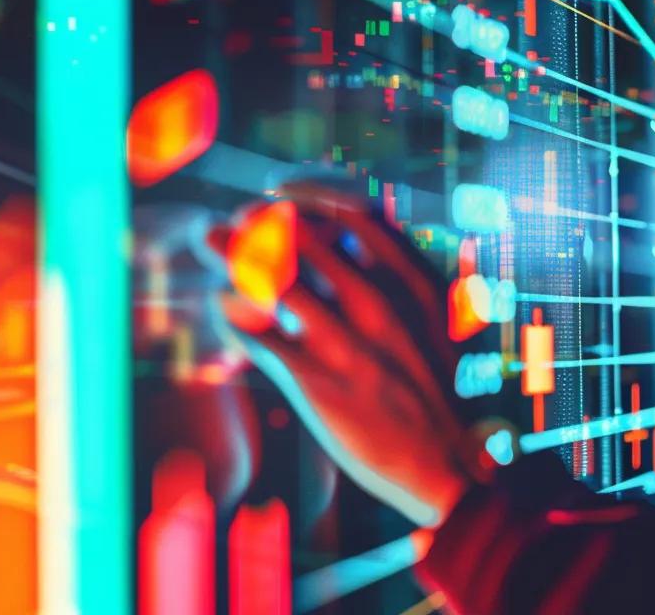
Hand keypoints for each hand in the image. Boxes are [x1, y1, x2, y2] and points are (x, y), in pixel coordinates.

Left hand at [214, 183, 469, 526]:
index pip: (354, 213)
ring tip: (207, 241)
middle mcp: (381, 305)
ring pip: (269, 280)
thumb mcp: (435, 320)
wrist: (447, 463)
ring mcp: (348, 344)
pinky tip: (225, 310)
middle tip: (232, 221)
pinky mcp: (316, 383)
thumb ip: (399, 276)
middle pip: (303, 237)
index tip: (279, 191)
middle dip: (257, 221)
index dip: (307, 195)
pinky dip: (231, 313)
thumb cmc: (434, 389)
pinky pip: (255, 333)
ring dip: (229, 255)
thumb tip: (353, 235)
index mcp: (415, 284)